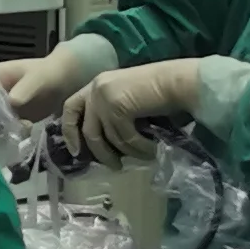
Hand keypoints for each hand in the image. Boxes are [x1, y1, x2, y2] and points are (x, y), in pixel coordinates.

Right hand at [0, 41, 109, 121]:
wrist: (62, 82)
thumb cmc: (47, 74)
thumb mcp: (36, 78)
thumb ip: (24, 89)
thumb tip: (11, 102)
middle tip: (12, 125)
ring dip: (4, 129)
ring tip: (23, 126)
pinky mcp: (8, 118)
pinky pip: (4, 129)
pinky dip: (12, 133)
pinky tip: (26, 131)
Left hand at [60, 58, 202, 166]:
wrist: (179, 81)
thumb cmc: (159, 91)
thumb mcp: (127, 99)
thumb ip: (112, 113)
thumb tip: (106, 144)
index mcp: (96, 84)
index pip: (71, 108)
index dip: (70, 131)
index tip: (76, 151)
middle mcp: (96, 89)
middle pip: (88, 130)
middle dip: (100, 153)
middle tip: (114, 167)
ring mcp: (105, 98)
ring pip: (109, 139)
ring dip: (127, 153)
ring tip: (143, 158)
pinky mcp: (119, 108)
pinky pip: (125, 139)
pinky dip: (139, 148)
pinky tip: (152, 151)